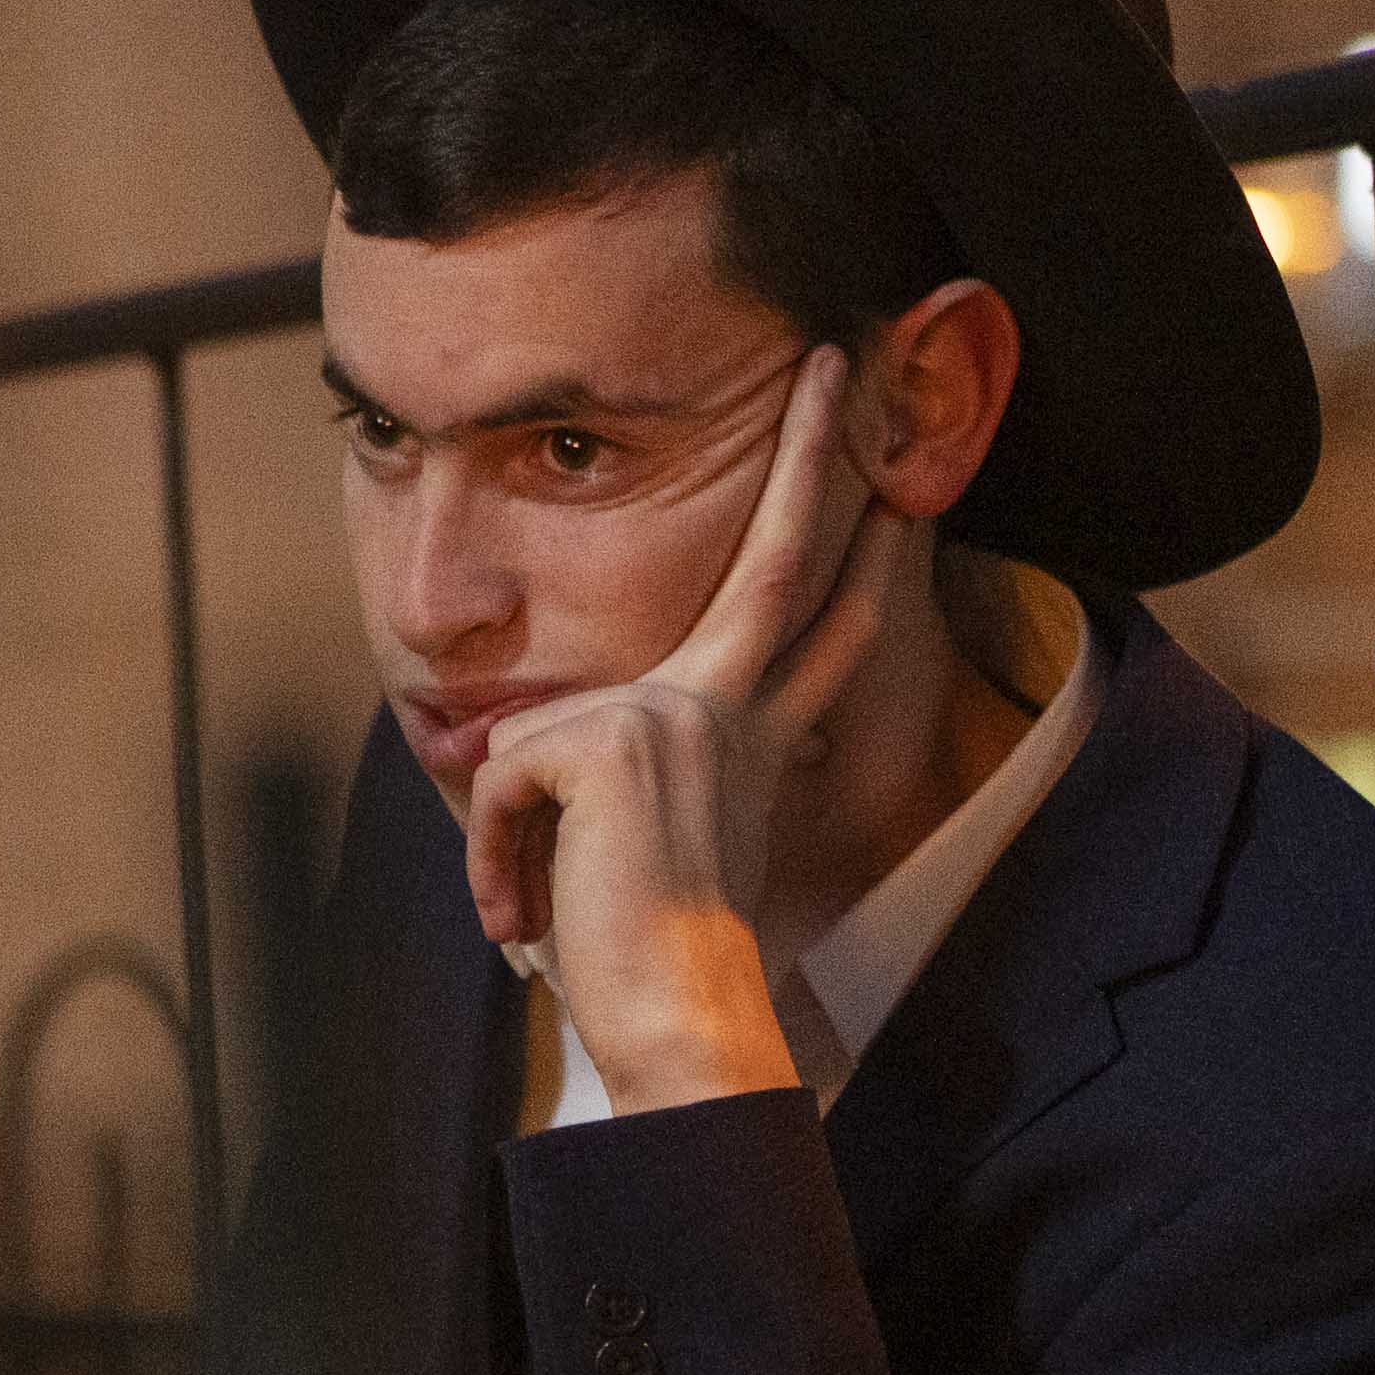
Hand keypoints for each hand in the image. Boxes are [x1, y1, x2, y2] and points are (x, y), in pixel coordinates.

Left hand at [457, 348, 884, 1103]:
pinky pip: (496, 781)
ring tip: (538, 915)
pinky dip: (490, 862)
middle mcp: (728, 711)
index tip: (897, 478)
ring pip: (532, 741)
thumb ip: (592, 780)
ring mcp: (677, 718)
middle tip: (829, 354)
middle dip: (810, 452)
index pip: (818, 625)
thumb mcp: (619, 842)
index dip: (861, 552)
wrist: (670, 1021)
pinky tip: (528, 914)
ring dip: (507, 845)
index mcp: (748, 734)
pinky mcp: (607, 743)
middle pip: (783, 559)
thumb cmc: (642, 955)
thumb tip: (478, 743)